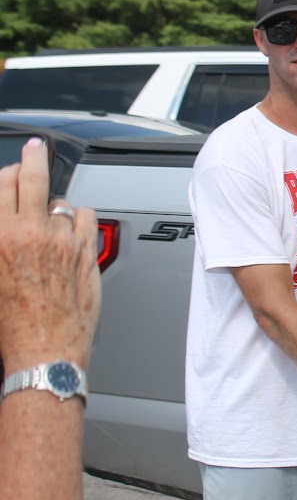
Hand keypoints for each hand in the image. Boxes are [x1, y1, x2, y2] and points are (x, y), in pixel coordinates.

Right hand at [0, 137, 100, 369]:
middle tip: (35, 150)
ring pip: (60, 201)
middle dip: (34, 158)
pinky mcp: (86, 249)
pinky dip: (78, 219)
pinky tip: (72, 230)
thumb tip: (8, 218)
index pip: (3, 184)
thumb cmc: (12, 322)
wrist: (44, 348)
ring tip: (48, 221)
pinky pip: (85, 216)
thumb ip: (2, 239)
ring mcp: (61, 239)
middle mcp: (30, 233)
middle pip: (33, 177)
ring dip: (54, 207)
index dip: (11, 169)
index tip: (15, 163)